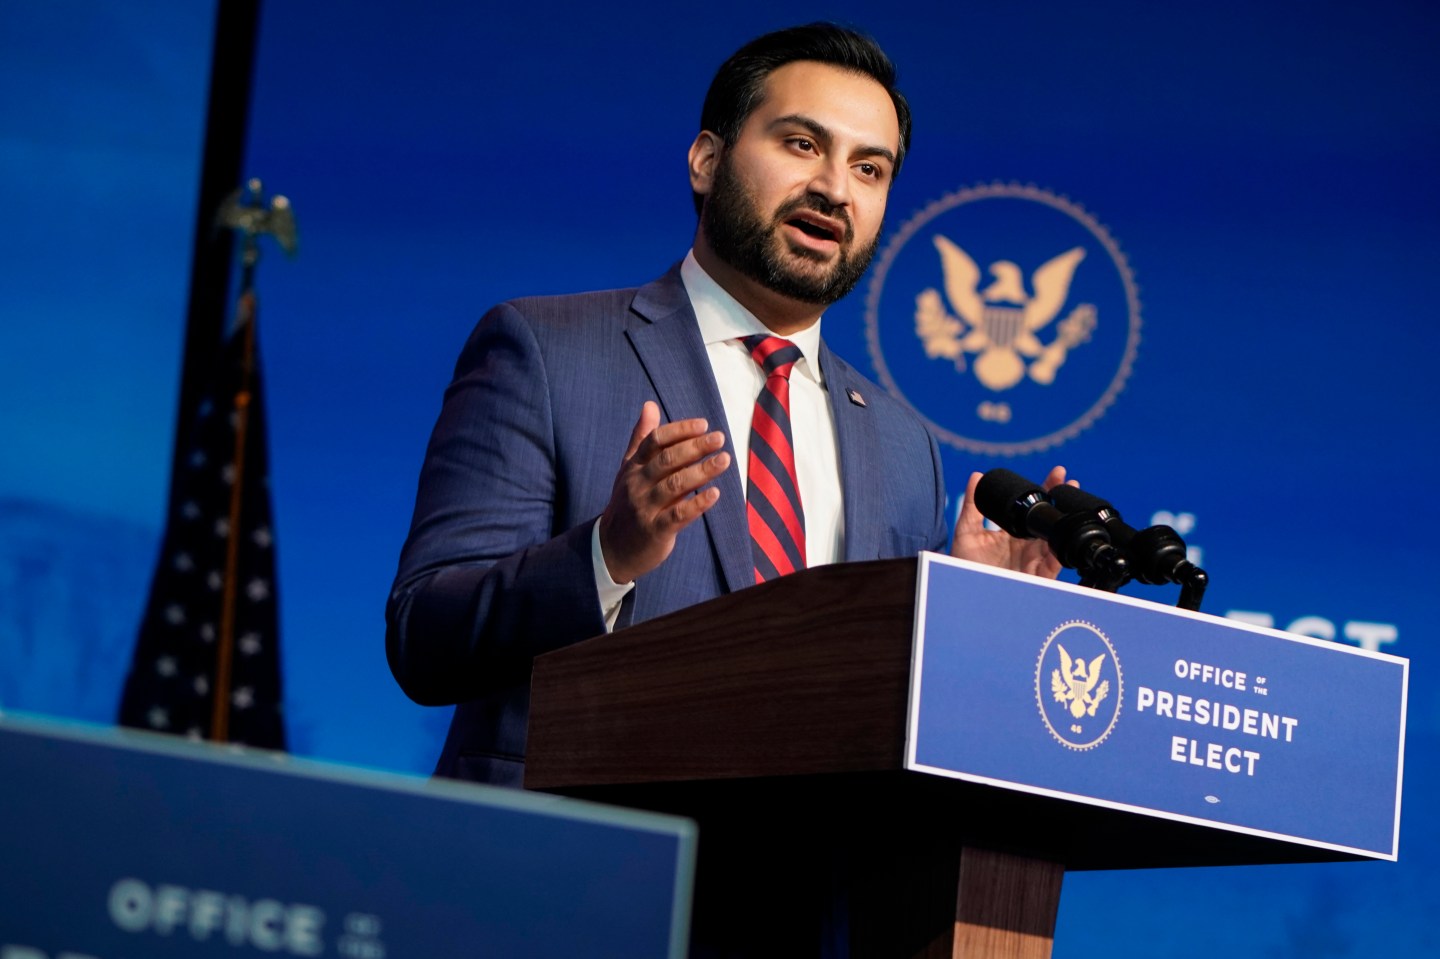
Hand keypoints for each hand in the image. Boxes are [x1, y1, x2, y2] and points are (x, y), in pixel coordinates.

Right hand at [598, 401, 730, 583]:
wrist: (612, 548)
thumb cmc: (628, 503)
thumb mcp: (630, 469)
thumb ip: (642, 438)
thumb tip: (650, 405)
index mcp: (634, 467)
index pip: (655, 441)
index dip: (679, 431)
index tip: (703, 424)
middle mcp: (637, 484)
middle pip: (666, 460)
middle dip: (694, 447)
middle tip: (719, 438)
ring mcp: (645, 508)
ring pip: (675, 485)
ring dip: (701, 471)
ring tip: (724, 460)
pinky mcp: (655, 531)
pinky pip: (677, 515)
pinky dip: (697, 504)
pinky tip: (715, 494)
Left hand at [950, 466, 1073, 578]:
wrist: (963, 593)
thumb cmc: (964, 566)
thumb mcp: (967, 533)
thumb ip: (972, 506)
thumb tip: (976, 475)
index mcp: (1012, 533)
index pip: (1032, 509)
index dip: (1045, 490)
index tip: (1057, 472)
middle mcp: (1026, 546)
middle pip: (1048, 520)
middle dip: (1061, 501)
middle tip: (1069, 480)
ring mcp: (1033, 560)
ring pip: (1055, 539)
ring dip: (1064, 523)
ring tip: (1072, 503)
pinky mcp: (1037, 578)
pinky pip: (1053, 565)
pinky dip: (1059, 553)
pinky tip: (1062, 536)